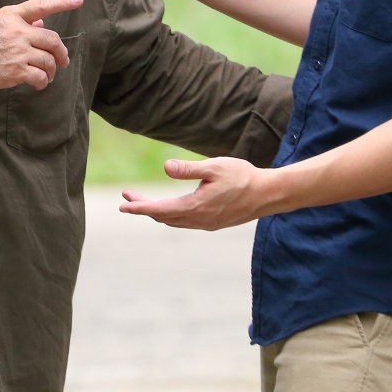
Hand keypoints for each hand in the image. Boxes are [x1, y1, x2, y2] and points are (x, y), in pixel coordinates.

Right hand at [0, 0, 82, 100]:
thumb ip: (18, 21)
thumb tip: (41, 23)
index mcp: (11, 15)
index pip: (41, 5)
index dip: (61, 2)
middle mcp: (17, 31)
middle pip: (52, 40)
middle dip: (61, 52)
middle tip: (64, 60)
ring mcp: (18, 51)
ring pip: (49, 60)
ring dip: (52, 70)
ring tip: (48, 74)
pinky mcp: (16, 71)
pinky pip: (40, 76)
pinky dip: (43, 81)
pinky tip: (38, 83)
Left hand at [118, 157, 274, 229]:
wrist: (268, 194)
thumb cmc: (242, 176)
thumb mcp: (214, 167)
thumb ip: (188, 168)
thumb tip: (166, 167)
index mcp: (195, 207)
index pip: (159, 209)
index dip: (139, 207)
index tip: (123, 206)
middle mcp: (198, 220)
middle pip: (163, 216)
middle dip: (143, 207)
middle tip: (127, 199)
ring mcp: (206, 224)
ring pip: (173, 222)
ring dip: (156, 212)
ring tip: (142, 202)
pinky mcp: (213, 224)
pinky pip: (184, 223)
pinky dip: (170, 216)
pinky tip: (168, 209)